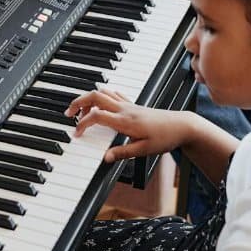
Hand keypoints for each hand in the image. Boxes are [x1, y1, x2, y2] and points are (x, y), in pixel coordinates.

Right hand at [65, 89, 197, 161]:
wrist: (182, 126)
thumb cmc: (165, 137)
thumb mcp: (144, 150)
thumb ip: (122, 153)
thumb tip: (104, 158)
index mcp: (125, 121)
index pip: (96, 116)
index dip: (82, 124)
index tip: (76, 133)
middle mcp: (125, 109)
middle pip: (95, 96)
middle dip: (78, 102)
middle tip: (69, 113)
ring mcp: (129, 105)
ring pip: (103, 93)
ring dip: (89, 99)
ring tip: (81, 110)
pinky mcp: (134, 105)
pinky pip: (114, 95)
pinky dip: (103, 96)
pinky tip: (101, 104)